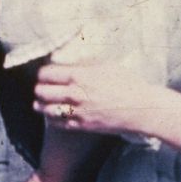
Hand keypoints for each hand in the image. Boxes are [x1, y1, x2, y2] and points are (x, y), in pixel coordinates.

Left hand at [34, 62, 180, 139]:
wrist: (141, 108)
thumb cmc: (126, 82)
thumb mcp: (105, 64)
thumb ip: (83, 61)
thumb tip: (67, 55)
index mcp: (79, 75)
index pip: (46, 73)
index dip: (42, 73)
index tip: (45, 73)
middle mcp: (75, 94)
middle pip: (41, 91)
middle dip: (39, 88)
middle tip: (41, 87)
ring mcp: (78, 111)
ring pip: (45, 109)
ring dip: (41, 105)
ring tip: (40, 102)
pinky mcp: (83, 126)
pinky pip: (58, 123)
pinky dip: (52, 118)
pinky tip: (53, 114)